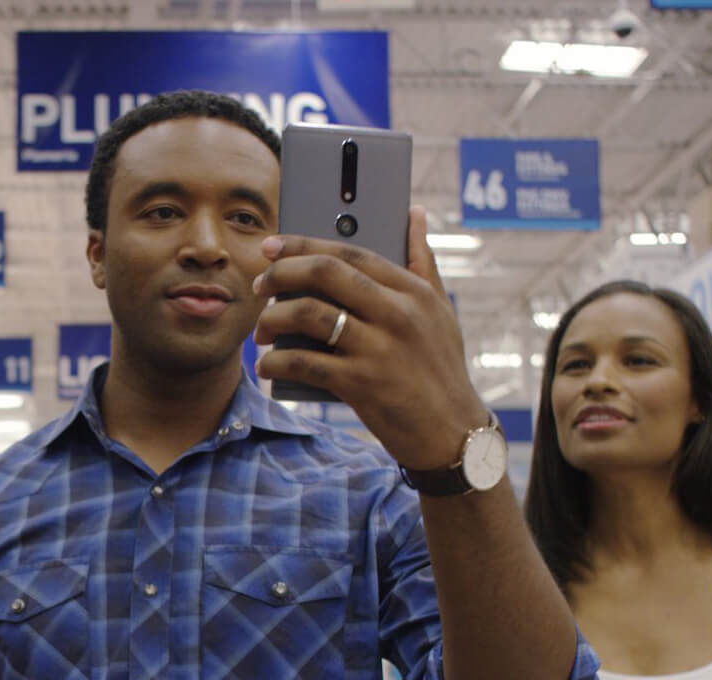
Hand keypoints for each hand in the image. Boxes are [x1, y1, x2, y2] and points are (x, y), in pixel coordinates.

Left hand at [250, 205, 485, 470]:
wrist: (452, 434)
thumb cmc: (441, 370)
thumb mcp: (441, 311)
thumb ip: (423, 261)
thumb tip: (414, 213)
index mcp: (413, 291)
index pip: (349, 252)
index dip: (303, 244)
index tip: (271, 245)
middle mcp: (398, 313)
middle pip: (324, 272)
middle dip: (280, 273)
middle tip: (259, 285)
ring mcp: (379, 348)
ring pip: (308, 313)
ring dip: (272, 318)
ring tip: (261, 329)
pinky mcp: (362, 384)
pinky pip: (304, 363)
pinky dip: (277, 362)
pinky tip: (267, 366)